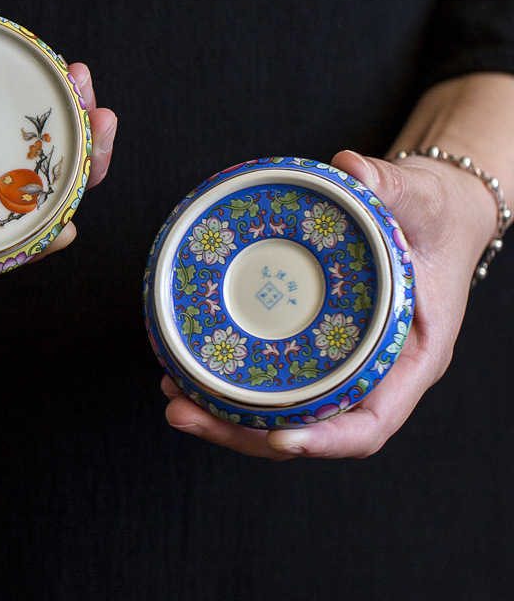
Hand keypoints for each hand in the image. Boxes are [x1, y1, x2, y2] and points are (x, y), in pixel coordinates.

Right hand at [0, 0, 115, 255]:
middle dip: (72, 170)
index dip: (21, 240)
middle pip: (17, 189)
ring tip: (87, 85)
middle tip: (100, 127)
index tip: (68, 229)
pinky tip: (67, 67)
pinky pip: (13, 97)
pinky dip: (45, 88)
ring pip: (25, 144)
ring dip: (70, 126)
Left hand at [162, 148, 495, 458]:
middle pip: (309, 427)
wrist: (429, 216)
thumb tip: (350, 168)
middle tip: (181, 411)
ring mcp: (338, 362)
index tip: (279, 439)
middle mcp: (372, 372)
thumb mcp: (423, 200)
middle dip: (244, 432)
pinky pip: (273, 378)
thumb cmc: (436, 218)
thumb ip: (393, 186)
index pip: (371, 421)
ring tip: (172, 397)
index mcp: (409, 358)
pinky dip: (230, 382)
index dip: (326, 439)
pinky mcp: (313, 344)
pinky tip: (187, 370)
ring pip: (283, 411)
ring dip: (224, 414)